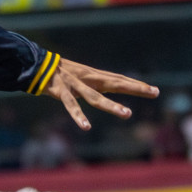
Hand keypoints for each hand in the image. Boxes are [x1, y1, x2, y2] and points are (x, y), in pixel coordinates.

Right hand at [40, 58, 157, 131]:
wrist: (37, 64)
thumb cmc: (60, 73)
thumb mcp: (82, 77)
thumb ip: (96, 83)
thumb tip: (110, 87)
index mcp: (94, 76)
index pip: (120, 80)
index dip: (136, 85)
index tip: (154, 90)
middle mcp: (89, 79)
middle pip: (116, 83)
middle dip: (135, 88)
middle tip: (154, 92)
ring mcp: (75, 85)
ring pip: (96, 97)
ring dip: (111, 105)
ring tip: (127, 114)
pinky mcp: (61, 91)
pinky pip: (71, 105)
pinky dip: (78, 116)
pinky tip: (86, 127)